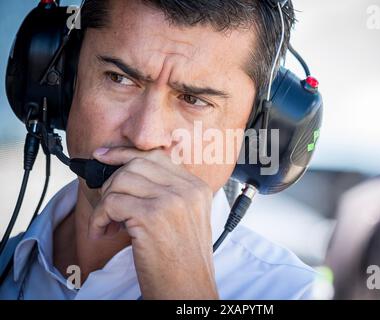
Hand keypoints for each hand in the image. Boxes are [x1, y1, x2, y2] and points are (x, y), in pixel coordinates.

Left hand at [89, 147, 218, 298]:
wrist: (189, 290)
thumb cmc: (183, 261)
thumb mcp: (185, 219)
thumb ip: (168, 193)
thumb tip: (129, 175)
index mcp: (196, 188)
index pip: (156, 156)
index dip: (125, 154)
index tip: (104, 156)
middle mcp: (187, 190)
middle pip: (137, 164)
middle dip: (113, 181)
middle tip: (108, 203)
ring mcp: (171, 201)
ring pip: (121, 180)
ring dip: (105, 202)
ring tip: (108, 223)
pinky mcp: (152, 217)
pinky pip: (112, 203)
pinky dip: (100, 218)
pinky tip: (104, 233)